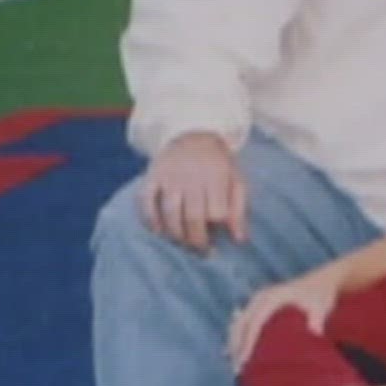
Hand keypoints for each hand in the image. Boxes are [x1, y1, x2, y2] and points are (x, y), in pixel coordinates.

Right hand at [142, 131, 246, 252]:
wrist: (192, 135)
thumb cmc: (218, 164)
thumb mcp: (236, 180)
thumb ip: (238, 210)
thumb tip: (239, 240)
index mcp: (215, 177)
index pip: (216, 213)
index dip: (217, 229)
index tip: (218, 239)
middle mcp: (191, 177)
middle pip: (192, 217)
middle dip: (196, 240)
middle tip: (201, 251)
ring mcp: (169, 177)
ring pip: (169, 213)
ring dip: (175, 235)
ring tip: (183, 244)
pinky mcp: (151, 177)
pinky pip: (146, 202)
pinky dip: (150, 220)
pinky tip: (159, 232)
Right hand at [228, 267, 341, 369]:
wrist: (322, 281)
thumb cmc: (321, 295)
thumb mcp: (321, 305)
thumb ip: (317, 318)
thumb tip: (315, 332)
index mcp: (272, 297)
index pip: (255, 323)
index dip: (248, 342)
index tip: (245, 361)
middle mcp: (261, 297)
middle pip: (241, 324)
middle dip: (236, 346)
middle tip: (236, 368)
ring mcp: (258, 300)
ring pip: (239, 323)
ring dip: (234, 343)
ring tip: (234, 365)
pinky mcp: (259, 305)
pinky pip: (243, 322)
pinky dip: (238, 337)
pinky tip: (235, 353)